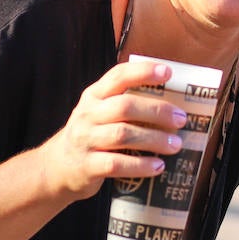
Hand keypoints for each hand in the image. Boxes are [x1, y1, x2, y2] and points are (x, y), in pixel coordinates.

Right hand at [38, 59, 187, 200]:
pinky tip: (158, 166)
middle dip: (157, 111)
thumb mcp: (100, 113)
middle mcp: (88, 114)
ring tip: (175, 144)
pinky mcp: (87, 166)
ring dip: (154, 139)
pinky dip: (140, 166)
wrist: (57, 167)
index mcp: (94, 96)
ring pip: (122, 135)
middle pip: (125, 106)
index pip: (118, 76)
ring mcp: (85, 140)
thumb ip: (126, 104)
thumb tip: (174, 105)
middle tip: (181, 119)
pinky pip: (117, 164)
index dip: (143, 72)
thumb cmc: (91, 136)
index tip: (168, 73)